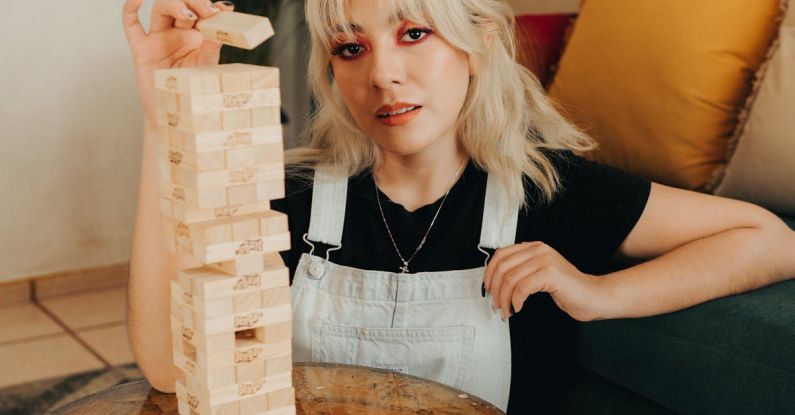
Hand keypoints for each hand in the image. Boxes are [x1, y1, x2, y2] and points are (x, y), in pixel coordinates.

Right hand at [122, 0, 233, 126]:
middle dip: (194, 3)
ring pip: (160, 9)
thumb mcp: (206, 68)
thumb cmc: (191, 90)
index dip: (211, 7)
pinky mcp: (142, 48)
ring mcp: (158, 38)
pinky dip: (131, 8)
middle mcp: (177, 33)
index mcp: (196, 35)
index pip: (201, 12)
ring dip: (173, 5)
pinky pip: (131, 25)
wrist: (174, 111)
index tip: (224, 9)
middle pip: (181, 4)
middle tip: (207, 9)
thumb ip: (211, 49)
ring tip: (187, 14)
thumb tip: (221, 31)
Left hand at [483, 242, 608, 321]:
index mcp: (533, 247)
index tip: (487, 289)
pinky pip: (522, 287)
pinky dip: (516, 300)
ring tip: (506, 310)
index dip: (489, 273)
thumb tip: (494, 281)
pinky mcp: (551, 273)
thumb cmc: (566, 289)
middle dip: (495, 289)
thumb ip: (521, 271)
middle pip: (503, 267)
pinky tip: (519, 308)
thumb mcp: (538, 275)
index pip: (501, 255)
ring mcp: (545, 260)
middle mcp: (538, 250)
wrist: (592, 297)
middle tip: (496, 305)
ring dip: (504, 299)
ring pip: (510, 279)